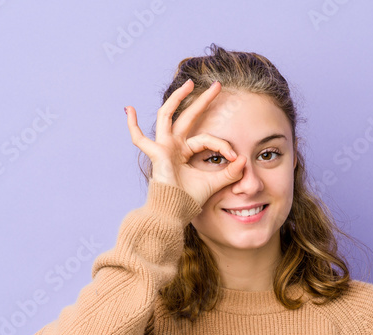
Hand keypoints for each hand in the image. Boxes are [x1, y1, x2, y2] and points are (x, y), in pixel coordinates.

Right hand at [125, 79, 246, 208]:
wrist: (175, 213)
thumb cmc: (190, 200)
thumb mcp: (214, 182)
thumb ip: (229, 172)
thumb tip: (244, 159)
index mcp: (185, 151)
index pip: (206, 138)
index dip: (222, 145)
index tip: (234, 157)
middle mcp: (173, 145)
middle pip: (188, 116)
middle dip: (203, 100)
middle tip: (218, 86)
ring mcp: (162, 147)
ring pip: (167, 115)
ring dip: (177, 98)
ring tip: (190, 83)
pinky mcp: (156, 153)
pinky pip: (139, 138)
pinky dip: (132, 125)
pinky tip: (128, 108)